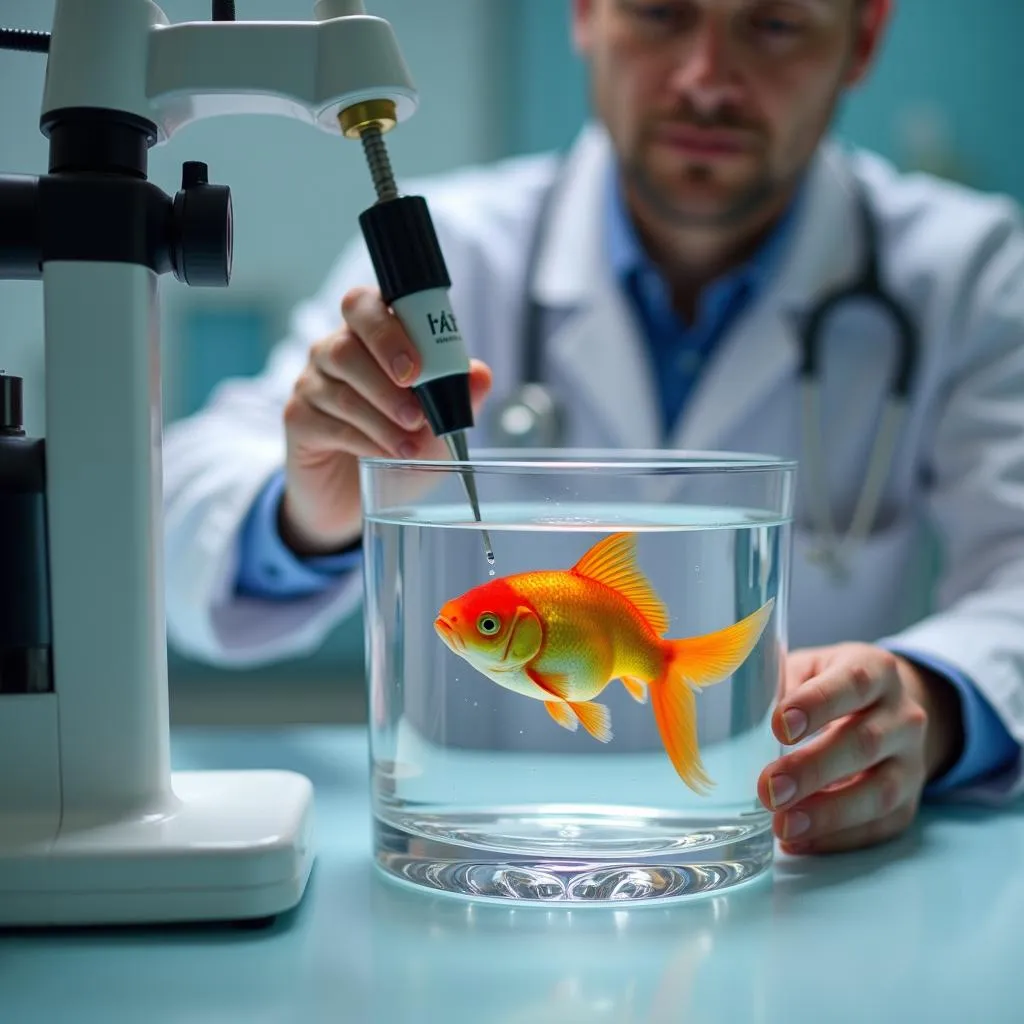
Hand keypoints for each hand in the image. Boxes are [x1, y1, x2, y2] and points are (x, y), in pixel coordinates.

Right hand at [279, 286, 492, 555]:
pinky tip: (386, 455)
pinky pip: (330, 421)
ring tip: (412, 443)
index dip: (391, 328)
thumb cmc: (396, 447)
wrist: (355, 498)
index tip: (419, 367)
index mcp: (369, 337)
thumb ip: (458, 397)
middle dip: (386, 368)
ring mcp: (311, 382)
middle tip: (416, 406)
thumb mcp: (438, 426)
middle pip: (348, 340)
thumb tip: (481, 374)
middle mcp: (334, 350)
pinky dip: (365, 439)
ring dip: (384, 415)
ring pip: (343, 384)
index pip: (366, 304)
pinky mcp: (298, 417)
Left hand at [757, 643, 963, 854]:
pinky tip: (800, 840)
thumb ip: (779, 684)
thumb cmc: (830, 685)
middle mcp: (903, 716)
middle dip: (813, 769)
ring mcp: (912, 762)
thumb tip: (737, 713)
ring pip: (880, 792)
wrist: (888, 708)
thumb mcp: (808, 668)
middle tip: (769, 789)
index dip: (816, 704)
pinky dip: (838, 838)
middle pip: (865, 743)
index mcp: (874, 670)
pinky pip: (879, 826)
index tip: (778, 726)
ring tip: (783, 824)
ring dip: (829, 813)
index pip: (851, 683)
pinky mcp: (909, 802)